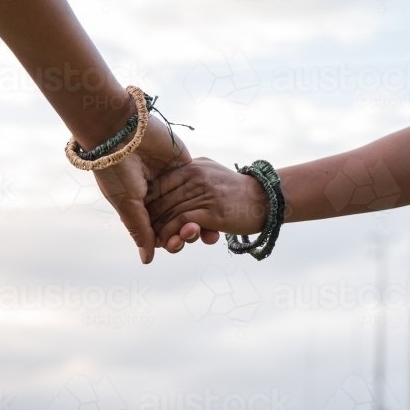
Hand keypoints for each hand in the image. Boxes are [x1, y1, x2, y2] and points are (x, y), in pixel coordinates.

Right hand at [92, 117, 202, 263]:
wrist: (121, 130)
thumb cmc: (116, 168)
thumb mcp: (127, 202)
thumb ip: (141, 230)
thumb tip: (148, 260)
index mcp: (137, 205)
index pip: (156, 230)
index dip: (166, 240)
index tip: (173, 245)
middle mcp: (155, 196)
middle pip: (176, 222)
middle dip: (184, 233)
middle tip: (188, 236)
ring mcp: (171, 181)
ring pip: (190, 208)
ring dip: (198, 222)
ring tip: (203, 231)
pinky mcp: (184, 166)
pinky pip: (198, 189)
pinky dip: (207, 203)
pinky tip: (215, 216)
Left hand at [144, 157, 269, 252]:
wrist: (266, 199)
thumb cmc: (236, 190)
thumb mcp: (210, 173)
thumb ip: (189, 175)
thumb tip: (164, 186)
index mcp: (191, 166)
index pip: (158, 183)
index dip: (147, 203)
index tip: (143, 218)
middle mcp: (195, 176)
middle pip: (160, 199)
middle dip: (150, 220)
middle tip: (147, 235)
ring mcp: (204, 193)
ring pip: (169, 212)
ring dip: (160, 231)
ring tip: (158, 242)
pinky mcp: (212, 211)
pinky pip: (182, 222)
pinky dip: (171, 234)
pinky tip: (169, 243)